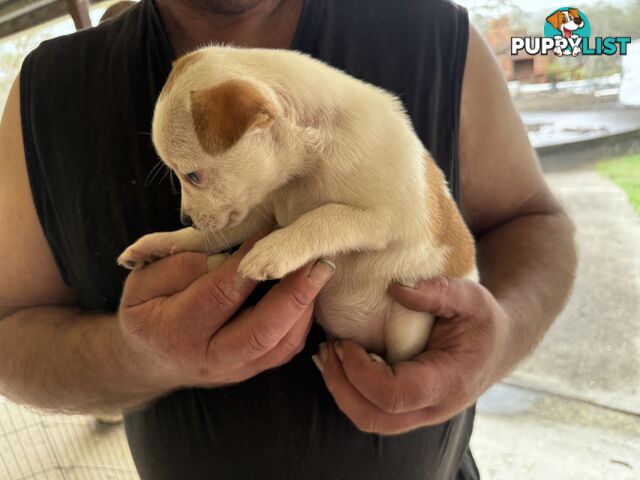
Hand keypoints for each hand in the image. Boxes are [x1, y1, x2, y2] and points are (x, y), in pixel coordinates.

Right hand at [117, 234, 334, 391]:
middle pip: (263, 331)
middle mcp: (211, 358)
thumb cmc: (146, 312)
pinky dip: (302, 320)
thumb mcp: (143, 282)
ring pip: (282, 345)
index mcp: (177, 331)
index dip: (252, 261)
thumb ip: (180, 267)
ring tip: (320, 270)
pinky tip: (308, 291)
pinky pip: (285, 349)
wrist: (147, 361)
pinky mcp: (252, 370)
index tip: (274, 230)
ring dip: (306, 307)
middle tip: (319, 260)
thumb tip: (226, 257)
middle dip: (296, 294)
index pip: (223, 292)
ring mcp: (235, 370)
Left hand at [313, 276, 514, 434]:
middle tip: (327, 348)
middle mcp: (433, 407)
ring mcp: (420, 413)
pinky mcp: (408, 409)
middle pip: (374, 417)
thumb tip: (394, 287)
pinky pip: (372, 411)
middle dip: (341, 385)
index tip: (346, 342)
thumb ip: (436, 291)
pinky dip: (349, 391)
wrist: (498, 346)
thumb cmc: (483, 320)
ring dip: (341, 390)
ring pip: (369, 420)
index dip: (362, 372)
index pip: (395, 395)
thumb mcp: (470, 297)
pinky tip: (339, 361)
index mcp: (448, 382)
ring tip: (326, 353)